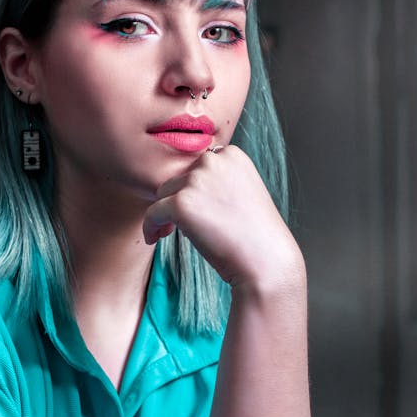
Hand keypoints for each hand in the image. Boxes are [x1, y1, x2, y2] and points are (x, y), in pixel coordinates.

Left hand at [143, 146, 303, 292]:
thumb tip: (184, 185)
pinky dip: (150, 226)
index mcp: (232, 154)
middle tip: (184, 226)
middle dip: (178, 200)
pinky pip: (152, 213)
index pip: (197, 167)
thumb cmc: (256, 235)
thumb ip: (217, 181)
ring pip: (162, 194)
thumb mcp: (242, 193)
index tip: (198, 210)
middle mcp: (214, 160)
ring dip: (164, 214)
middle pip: (178, 178)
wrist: (266, 261)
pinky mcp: (182, 202)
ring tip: (174, 233)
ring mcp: (197, 180)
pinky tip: (155, 239)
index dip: (192, 189)